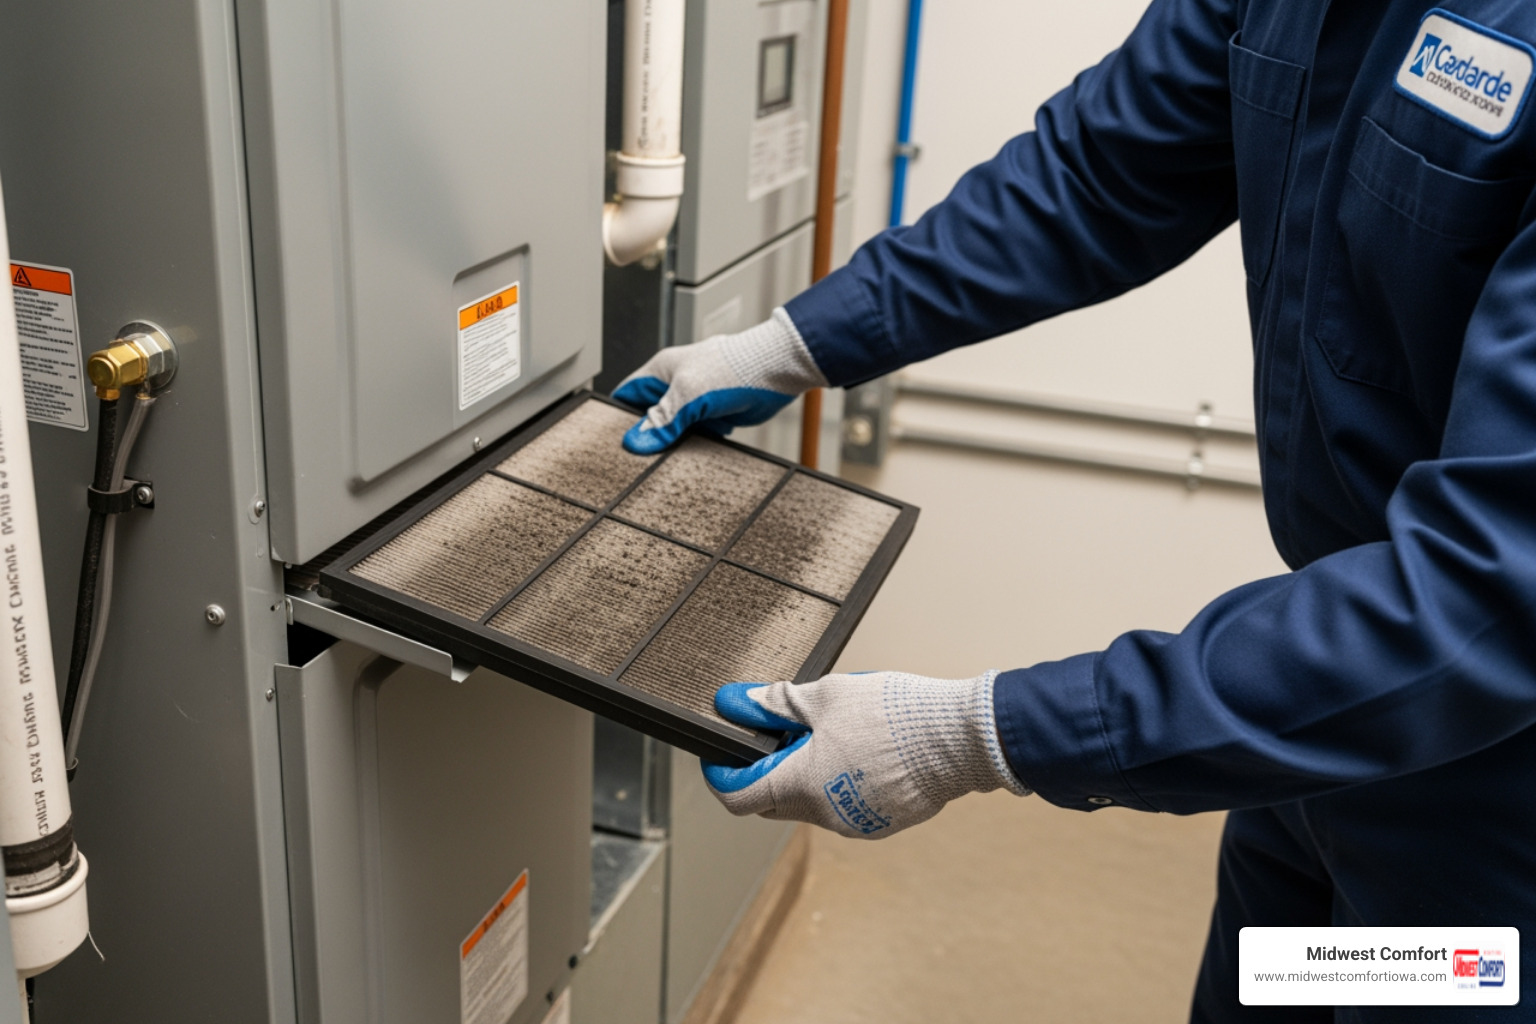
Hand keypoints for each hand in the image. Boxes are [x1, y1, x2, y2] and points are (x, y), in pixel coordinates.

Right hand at [612, 308, 826, 454]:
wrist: (776, 369)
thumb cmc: (734, 367)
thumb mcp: (688, 394)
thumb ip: (663, 420)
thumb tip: (635, 441)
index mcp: (661, 371)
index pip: (627, 396)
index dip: (617, 418)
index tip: (613, 442)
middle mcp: (676, 385)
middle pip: (649, 416)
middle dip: (646, 436)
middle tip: (638, 461)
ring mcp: (695, 401)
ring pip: (673, 429)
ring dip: (672, 444)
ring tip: (662, 465)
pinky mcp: (714, 415)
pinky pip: (696, 435)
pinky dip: (694, 446)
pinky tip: (691, 459)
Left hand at [702, 671, 1029, 839]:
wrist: (960, 738)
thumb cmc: (894, 714)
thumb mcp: (826, 695)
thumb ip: (777, 704)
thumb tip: (739, 704)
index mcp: (803, 784)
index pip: (738, 797)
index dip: (722, 775)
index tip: (721, 755)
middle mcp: (825, 814)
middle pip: (772, 802)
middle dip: (767, 771)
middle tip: (782, 733)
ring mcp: (856, 824)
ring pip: (811, 804)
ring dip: (807, 775)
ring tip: (832, 735)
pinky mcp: (883, 823)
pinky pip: (845, 806)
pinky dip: (840, 783)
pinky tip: (861, 752)